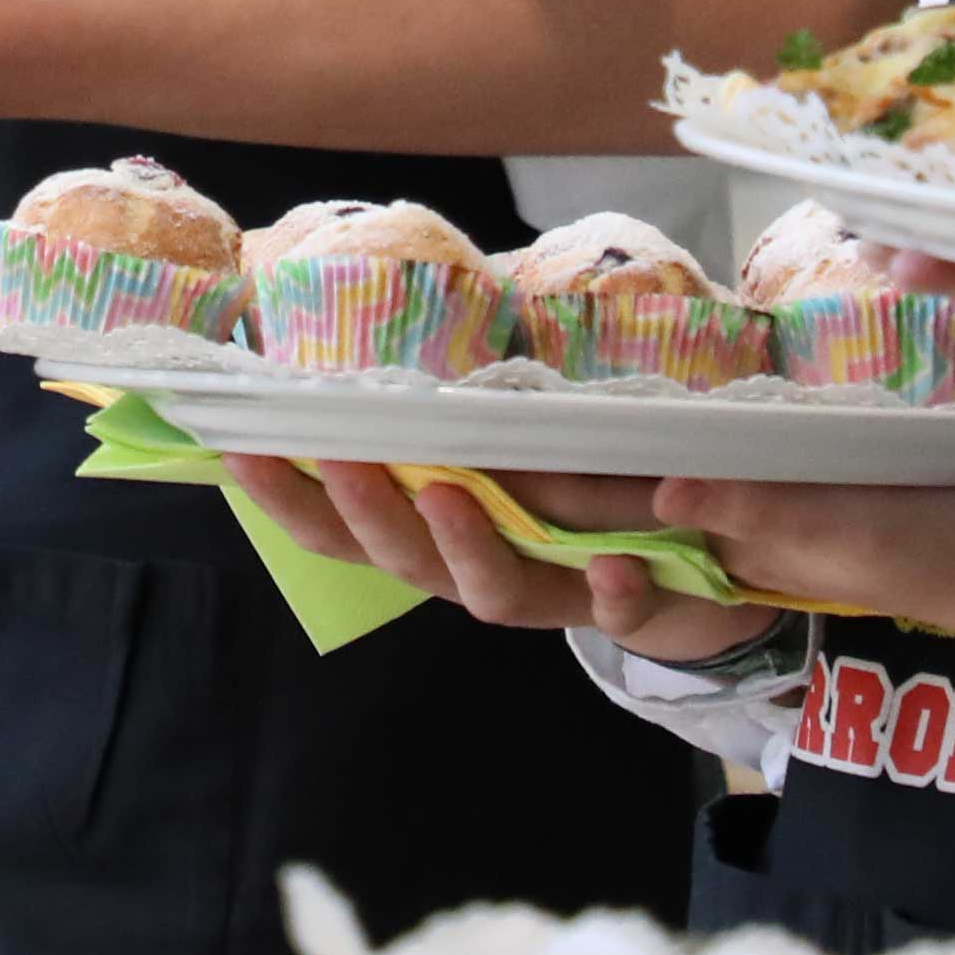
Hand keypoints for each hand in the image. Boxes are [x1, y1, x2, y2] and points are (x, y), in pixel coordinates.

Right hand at [225, 455, 795, 657]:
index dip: (292, 498)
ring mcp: (560, 594)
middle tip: (340, 459)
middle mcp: (487, 570)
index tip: (239, 449)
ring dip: (465, 547)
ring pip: (496, 595)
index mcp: (448, 530)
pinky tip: (613, 562)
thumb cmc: (600, 491)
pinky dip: (614, 590)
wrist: (715, 566)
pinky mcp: (639, 605)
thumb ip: (469, 416)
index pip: (351, 524)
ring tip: (448, 496)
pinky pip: (621, 608)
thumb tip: (373, 346)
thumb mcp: (528, 441)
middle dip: (368, 514)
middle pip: (406, 562)